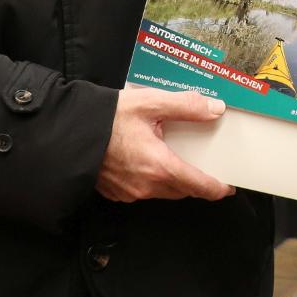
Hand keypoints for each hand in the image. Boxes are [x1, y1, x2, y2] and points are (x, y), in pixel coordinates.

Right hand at [96, 88, 233, 201]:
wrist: (68, 131)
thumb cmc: (107, 118)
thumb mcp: (150, 103)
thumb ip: (186, 106)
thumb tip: (215, 109)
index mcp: (160, 166)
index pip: (199, 186)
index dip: (217, 188)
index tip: (228, 187)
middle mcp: (146, 186)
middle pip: (182, 190)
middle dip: (196, 183)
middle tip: (204, 168)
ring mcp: (129, 192)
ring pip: (162, 193)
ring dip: (173, 182)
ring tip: (177, 162)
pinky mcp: (115, 192)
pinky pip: (142, 192)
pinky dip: (152, 181)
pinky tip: (148, 163)